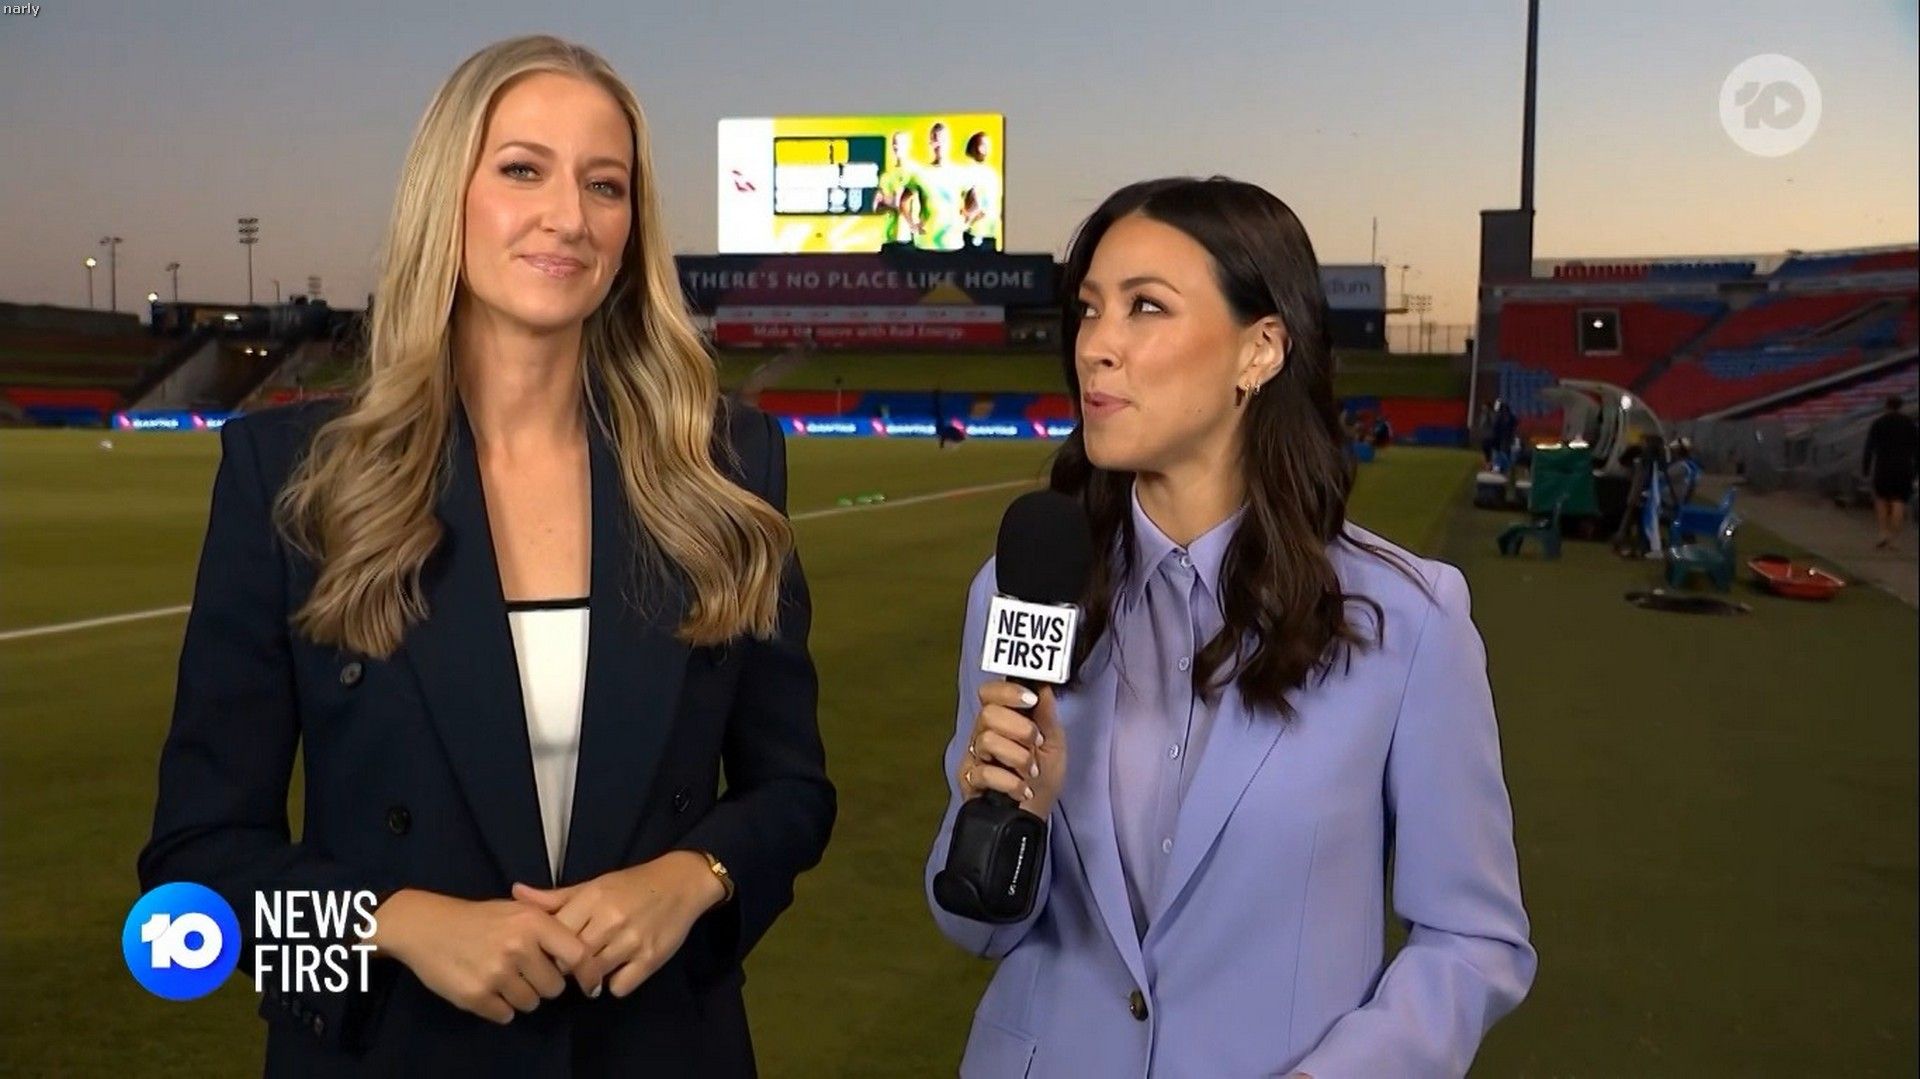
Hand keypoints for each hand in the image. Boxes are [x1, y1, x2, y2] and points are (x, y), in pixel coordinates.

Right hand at [368, 889, 588, 1024]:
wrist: (426, 926)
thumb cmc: (478, 918)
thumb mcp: (518, 910)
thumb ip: (550, 928)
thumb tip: (585, 955)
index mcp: (533, 923)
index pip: (578, 956)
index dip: (589, 974)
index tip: (591, 986)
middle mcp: (518, 947)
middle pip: (554, 988)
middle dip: (543, 984)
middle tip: (524, 971)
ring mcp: (496, 973)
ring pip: (531, 1004)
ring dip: (521, 996)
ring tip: (502, 977)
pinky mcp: (476, 996)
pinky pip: (505, 1015)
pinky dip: (499, 1007)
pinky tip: (487, 987)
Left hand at [511, 852, 724, 998]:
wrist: (681, 883)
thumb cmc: (631, 885)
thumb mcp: (593, 886)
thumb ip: (555, 898)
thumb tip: (515, 892)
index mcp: (593, 899)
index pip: (554, 936)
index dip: (548, 947)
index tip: (552, 950)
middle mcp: (610, 920)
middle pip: (570, 960)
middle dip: (566, 966)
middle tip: (571, 964)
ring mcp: (632, 941)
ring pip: (593, 975)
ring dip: (589, 977)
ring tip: (594, 967)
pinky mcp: (650, 959)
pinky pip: (619, 987)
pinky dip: (616, 983)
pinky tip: (618, 970)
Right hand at [957, 681, 1065, 817]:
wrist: (1034, 819)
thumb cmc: (1043, 781)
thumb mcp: (1054, 745)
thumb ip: (1047, 716)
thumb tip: (1043, 685)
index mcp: (1003, 720)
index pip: (990, 692)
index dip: (1008, 691)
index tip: (1031, 701)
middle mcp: (983, 734)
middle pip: (988, 714)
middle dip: (1019, 728)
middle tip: (1037, 744)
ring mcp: (974, 758)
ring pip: (986, 740)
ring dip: (1018, 756)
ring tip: (1031, 771)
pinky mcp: (969, 781)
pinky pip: (984, 773)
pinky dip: (1011, 782)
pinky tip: (1023, 790)